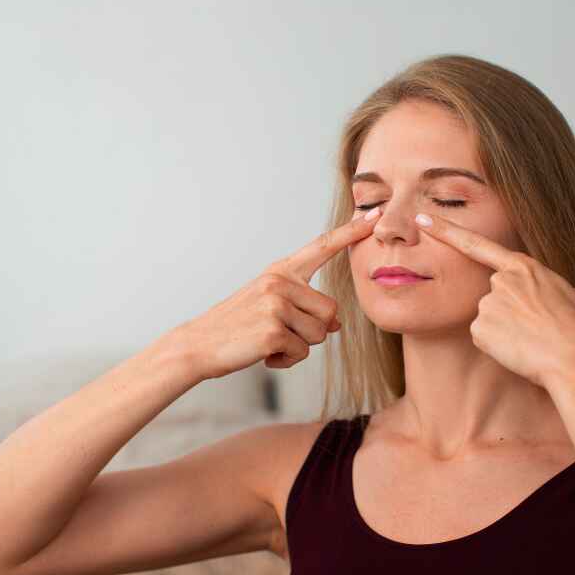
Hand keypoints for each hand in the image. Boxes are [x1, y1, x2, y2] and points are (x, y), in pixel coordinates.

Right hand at [177, 211, 382, 379]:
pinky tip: (263, 353)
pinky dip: (285, 361)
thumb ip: (303, 306)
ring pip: (319, 335)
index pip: (322, 247)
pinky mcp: (273, 330)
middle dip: (312, 331)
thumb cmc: (237, 327)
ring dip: (298, 347)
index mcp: (280, 272)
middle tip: (280, 333)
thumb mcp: (269, 306)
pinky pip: (301, 353)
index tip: (376, 214)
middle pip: (330, 312)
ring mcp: (276, 305)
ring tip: (269, 342)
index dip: (350, 232)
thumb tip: (336, 324)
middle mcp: (279, 282)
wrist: (198, 344)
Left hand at [415, 212, 574, 388]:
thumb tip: (568, 295)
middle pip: (492, 298)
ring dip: (505, 332)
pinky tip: (519, 351)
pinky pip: (484, 339)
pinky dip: (499, 348)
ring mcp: (488, 303)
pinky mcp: (480, 327)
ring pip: (489, 320)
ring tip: (532, 342)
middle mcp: (501, 281)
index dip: (447, 232)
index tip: (423, 221)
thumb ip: (564, 290)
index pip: (477, 245)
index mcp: (525, 267)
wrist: (574, 359)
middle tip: (535, 331)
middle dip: (508, 315)